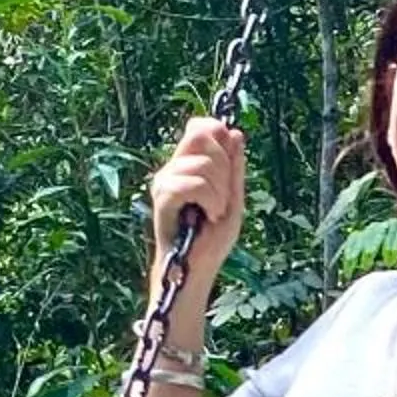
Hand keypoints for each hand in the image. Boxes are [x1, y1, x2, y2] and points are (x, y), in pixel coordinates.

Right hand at [148, 117, 246, 276]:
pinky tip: (209, 215)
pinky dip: (210, 199)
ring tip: (216, 212)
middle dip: (224, 163)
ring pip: (202, 163)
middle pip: (200, 135)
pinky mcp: (162, 198)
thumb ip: (234, 168)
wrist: (195, 270)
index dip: (216, 131)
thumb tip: (235, 132)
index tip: (229, 160)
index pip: (199, 126)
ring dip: (220, 190)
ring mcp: (165, 182)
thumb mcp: (234, 199)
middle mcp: (173, 169)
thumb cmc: (211, 239)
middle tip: (224, 194)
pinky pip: (192, 183)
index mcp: (189, 165)